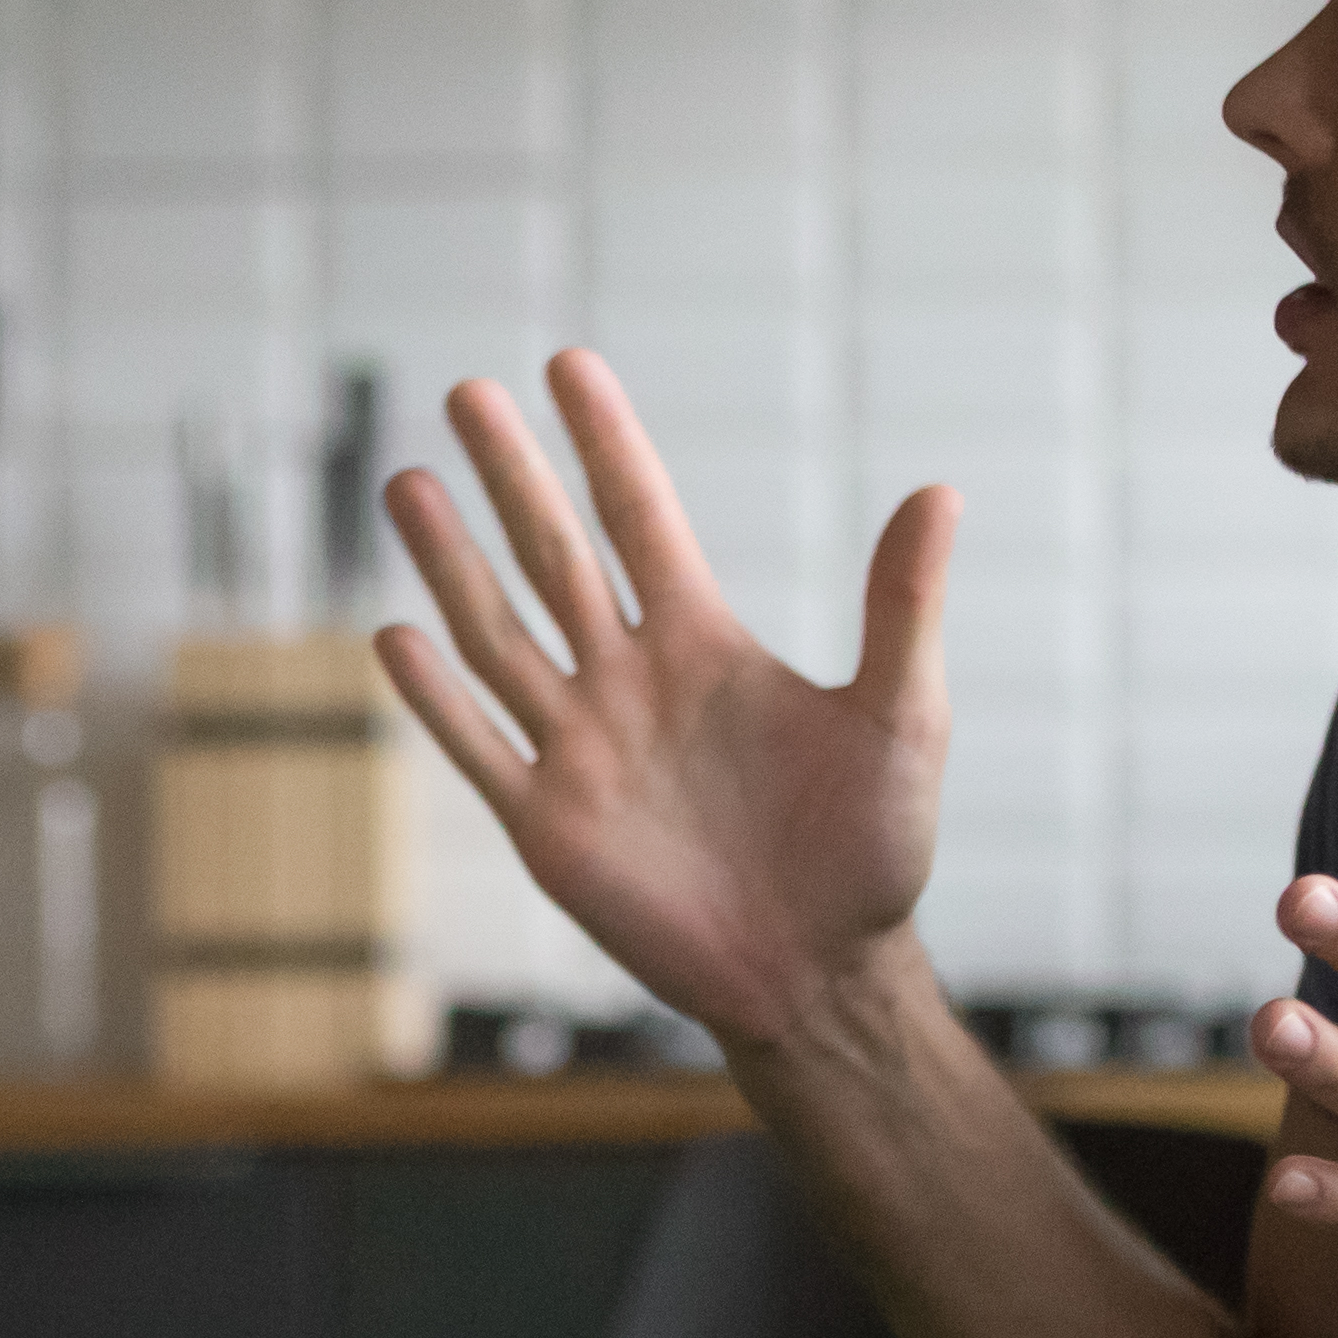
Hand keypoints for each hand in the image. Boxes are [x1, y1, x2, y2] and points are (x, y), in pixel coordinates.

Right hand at [379, 351, 957, 1049]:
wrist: (822, 973)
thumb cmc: (872, 849)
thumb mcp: (900, 717)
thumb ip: (901, 607)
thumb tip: (941, 490)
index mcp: (704, 642)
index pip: (640, 517)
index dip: (605, 443)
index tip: (568, 364)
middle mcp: (629, 681)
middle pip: (554, 557)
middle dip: (511, 477)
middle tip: (467, 392)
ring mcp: (580, 749)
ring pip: (499, 637)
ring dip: (453, 563)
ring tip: (407, 484)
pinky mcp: (550, 827)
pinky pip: (481, 749)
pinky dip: (437, 699)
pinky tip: (396, 637)